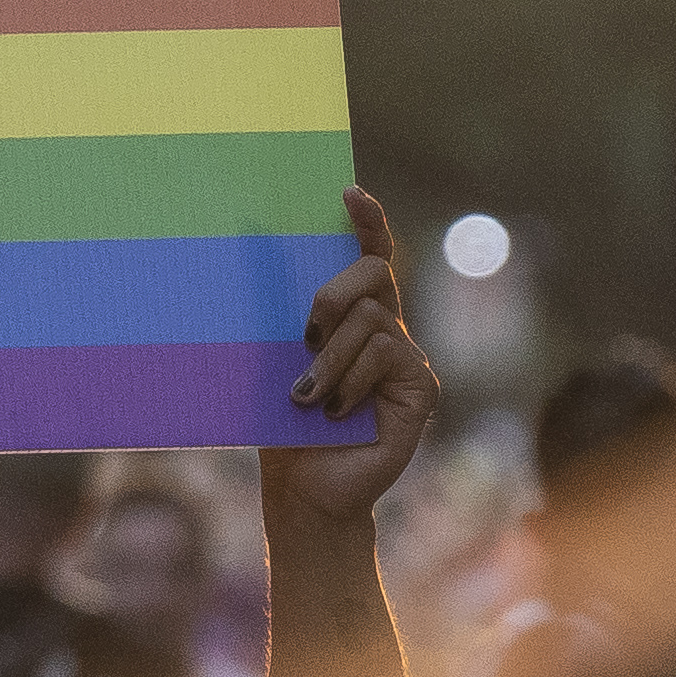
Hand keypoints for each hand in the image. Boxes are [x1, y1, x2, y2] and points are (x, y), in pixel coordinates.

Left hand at [263, 186, 436, 535]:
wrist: (303, 485)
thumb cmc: (281, 423)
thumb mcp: (273, 361)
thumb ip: (282, 319)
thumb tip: (254, 256)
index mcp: (351, 317)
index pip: (368, 255)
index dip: (367, 221)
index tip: (348, 191)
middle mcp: (386, 329)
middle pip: (373, 273)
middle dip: (331, 293)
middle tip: (303, 334)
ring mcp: (408, 358)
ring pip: (372, 319)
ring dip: (328, 358)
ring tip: (305, 396)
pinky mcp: (421, 388)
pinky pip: (387, 354)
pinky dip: (350, 380)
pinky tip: (333, 411)